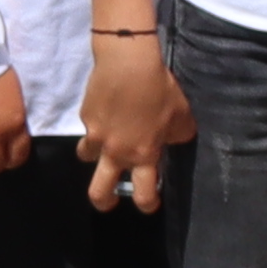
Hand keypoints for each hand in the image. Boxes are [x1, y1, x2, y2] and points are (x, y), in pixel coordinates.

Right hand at [80, 41, 193, 208]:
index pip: (142, 193)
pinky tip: (107, 106)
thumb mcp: (181, 115)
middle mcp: (116, 152)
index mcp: (142, 155)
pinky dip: (96, 122)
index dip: (147, 204)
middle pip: (99, 192)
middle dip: (104, 202)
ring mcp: (96, 135)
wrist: (128, 64)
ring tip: (104, 143)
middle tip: (109, 200)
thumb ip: (177, 135)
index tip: (149, 204)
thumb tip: (171, 140)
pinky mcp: (85, 116)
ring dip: (95, 154)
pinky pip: (89, 125)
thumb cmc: (159, 90)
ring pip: (87, 156)